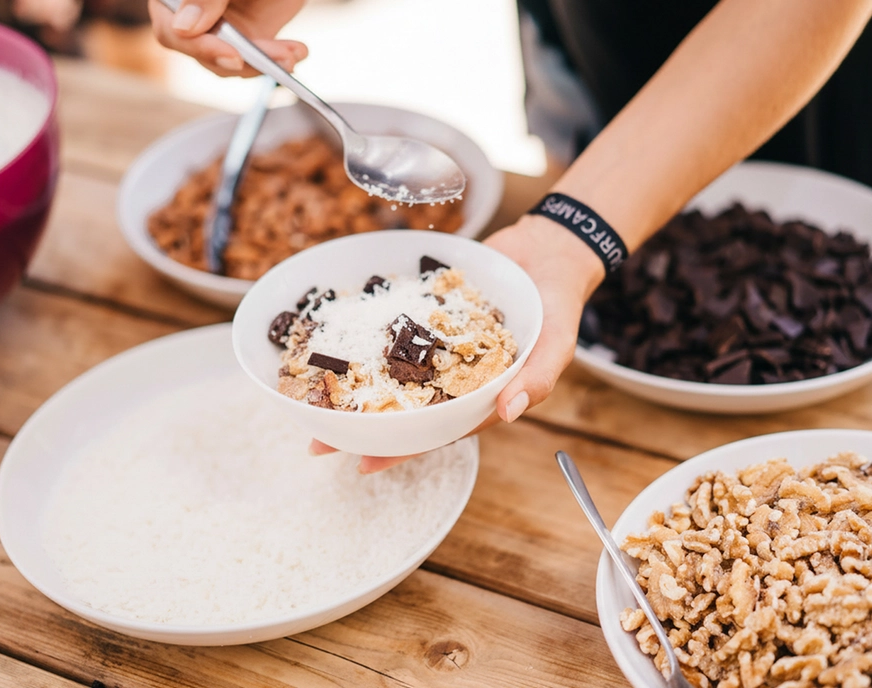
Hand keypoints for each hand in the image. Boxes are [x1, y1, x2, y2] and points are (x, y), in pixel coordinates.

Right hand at [148, 0, 307, 76]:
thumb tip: (183, 29)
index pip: (170, 28)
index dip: (198, 46)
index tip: (234, 55)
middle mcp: (190, 12)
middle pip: (202, 51)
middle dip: (241, 59)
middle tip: (274, 60)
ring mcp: (217, 26)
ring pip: (229, 61)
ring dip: (264, 62)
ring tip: (292, 54)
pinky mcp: (245, 35)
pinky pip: (254, 60)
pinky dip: (277, 58)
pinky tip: (297, 50)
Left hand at [310, 215, 604, 472]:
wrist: (548, 248)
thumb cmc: (558, 303)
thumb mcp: (559, 342)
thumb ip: (538, 377)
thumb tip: (509, 411)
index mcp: (482, 396)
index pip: (437, 430)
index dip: (403, 449)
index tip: (364, 462)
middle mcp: (454, 377)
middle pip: (404, 409)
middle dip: (363, 427)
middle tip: (317, 442)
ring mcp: (438, 347)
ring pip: (392, 373)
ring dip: (355, 385)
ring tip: (312, 399)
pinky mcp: (427, 317)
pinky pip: (396, 332)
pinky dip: (368, 340)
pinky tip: (336, 344)